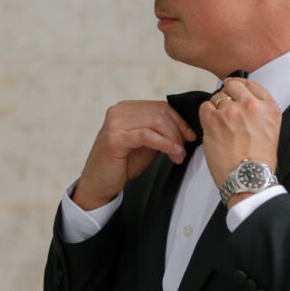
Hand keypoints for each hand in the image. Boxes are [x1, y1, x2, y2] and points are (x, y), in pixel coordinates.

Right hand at [73, 100, 195, 209]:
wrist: (99, 183)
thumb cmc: (122, 164)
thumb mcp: (146, 144)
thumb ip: (160, 132)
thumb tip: (184, 128)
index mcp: (126, 109)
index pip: (160, 107)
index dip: (180, 120)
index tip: (190, 136)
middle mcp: (119, 111)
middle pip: (160, 112)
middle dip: (178, 131)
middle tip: (183, 150)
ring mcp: (115, 123)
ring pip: (156, 122)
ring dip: (173, 139)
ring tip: (178, 155)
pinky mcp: (115, 138)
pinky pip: (148, 136)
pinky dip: (165, 144)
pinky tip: (173, 153)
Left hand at [199, 78, 281, 197]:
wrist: (248, 178)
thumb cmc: (259, 163)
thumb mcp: (271, 131)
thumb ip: (260, 114)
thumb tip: (245, 106)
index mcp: (269, 108)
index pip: (253, 85)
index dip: (241, 87)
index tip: (236, 89)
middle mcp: (251, 106)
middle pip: (233, 86)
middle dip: (228, 95)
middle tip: (225, 108)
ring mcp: (231, 112)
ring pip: (217, 97)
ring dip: (216, 108)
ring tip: (221, 125)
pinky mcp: (214, 120)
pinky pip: (205, 107)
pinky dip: (206, 115)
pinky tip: (212, 126)